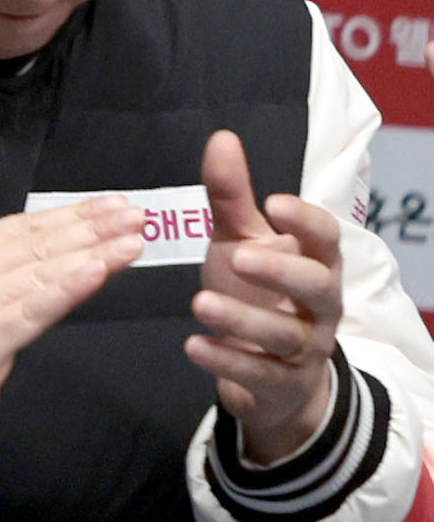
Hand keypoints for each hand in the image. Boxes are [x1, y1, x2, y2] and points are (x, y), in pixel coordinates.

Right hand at [0, 200, 143, 501]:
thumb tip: (55, 259)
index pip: (21, 228)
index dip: (72, 215)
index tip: (114, 206)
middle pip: (36, 244)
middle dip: (91, 227)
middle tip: (138, 214)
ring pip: (41, 272)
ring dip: (93, 252)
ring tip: (133, 239)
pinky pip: (34, 310)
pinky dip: (69, 287)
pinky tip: (99, 271)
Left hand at [192, 127, 346, 466]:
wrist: (272, 375)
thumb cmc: (259, 293)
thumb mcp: (241, 243)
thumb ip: (232, 198)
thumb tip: (222, 137)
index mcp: (315, 264)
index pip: (327, 239)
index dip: (306, 221)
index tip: (274, 202)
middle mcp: (319, 306)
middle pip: (318, 286)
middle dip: (282, 271)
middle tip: (238, 257)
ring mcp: (305, 348)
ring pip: (285, 334)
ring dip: (243, 318)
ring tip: (199, 303)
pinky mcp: (281, 384)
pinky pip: (259, 374)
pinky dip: (227, 360)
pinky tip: (194, 346)